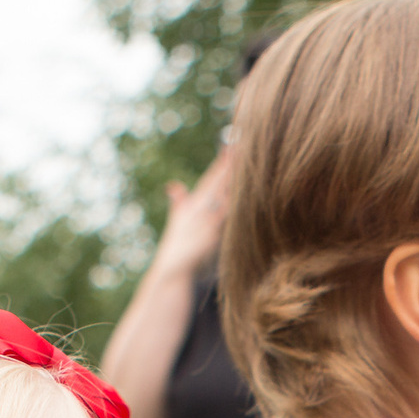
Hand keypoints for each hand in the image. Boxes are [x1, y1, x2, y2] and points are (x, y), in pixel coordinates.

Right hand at [152, 150, 234, 282]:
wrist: (171, 272)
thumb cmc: (178, 249)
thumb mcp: (178, 223)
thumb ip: (179, 203)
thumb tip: (173, 185)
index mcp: (193, 205)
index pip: (210, 179)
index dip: (221, 163)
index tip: (232, 146)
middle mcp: (198, 210)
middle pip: (217, 183)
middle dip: (228, 165)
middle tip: (241, 145)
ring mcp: (205, 222)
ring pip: (224, 197)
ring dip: (234, 182)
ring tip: (247, 166)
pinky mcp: (211, 236)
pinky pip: (227, 218)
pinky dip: (235, 207)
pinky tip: (246, 197)